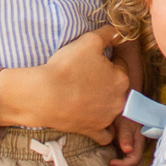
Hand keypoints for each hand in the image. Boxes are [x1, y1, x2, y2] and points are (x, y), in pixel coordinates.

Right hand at [3, 24, 129, 145]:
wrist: (44, 96)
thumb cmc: (67, 68)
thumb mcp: (89, 41)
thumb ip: (108, 33)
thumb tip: (120, 30)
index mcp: (121, 79)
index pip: (120, 65)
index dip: (108, 60)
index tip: (94, 60)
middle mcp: (119, 101)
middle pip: (117, 87)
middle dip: (107, 81)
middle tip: (88, 75)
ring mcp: (106, 118)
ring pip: (113, 109)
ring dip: (105, 102)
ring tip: (86, 94)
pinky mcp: (93, 131)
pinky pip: (105, 135)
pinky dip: (103, 130)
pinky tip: (96, 121)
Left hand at [109, 116, 144, 165]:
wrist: (122, 111)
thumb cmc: (124, 115)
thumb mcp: (124, 123)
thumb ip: (126, 136)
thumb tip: (128, 150)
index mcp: (138, 143)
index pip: (135, 160)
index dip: (124, 165)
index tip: (111, 162)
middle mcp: (137, 150)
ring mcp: (132, 153)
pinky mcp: (126, 155)